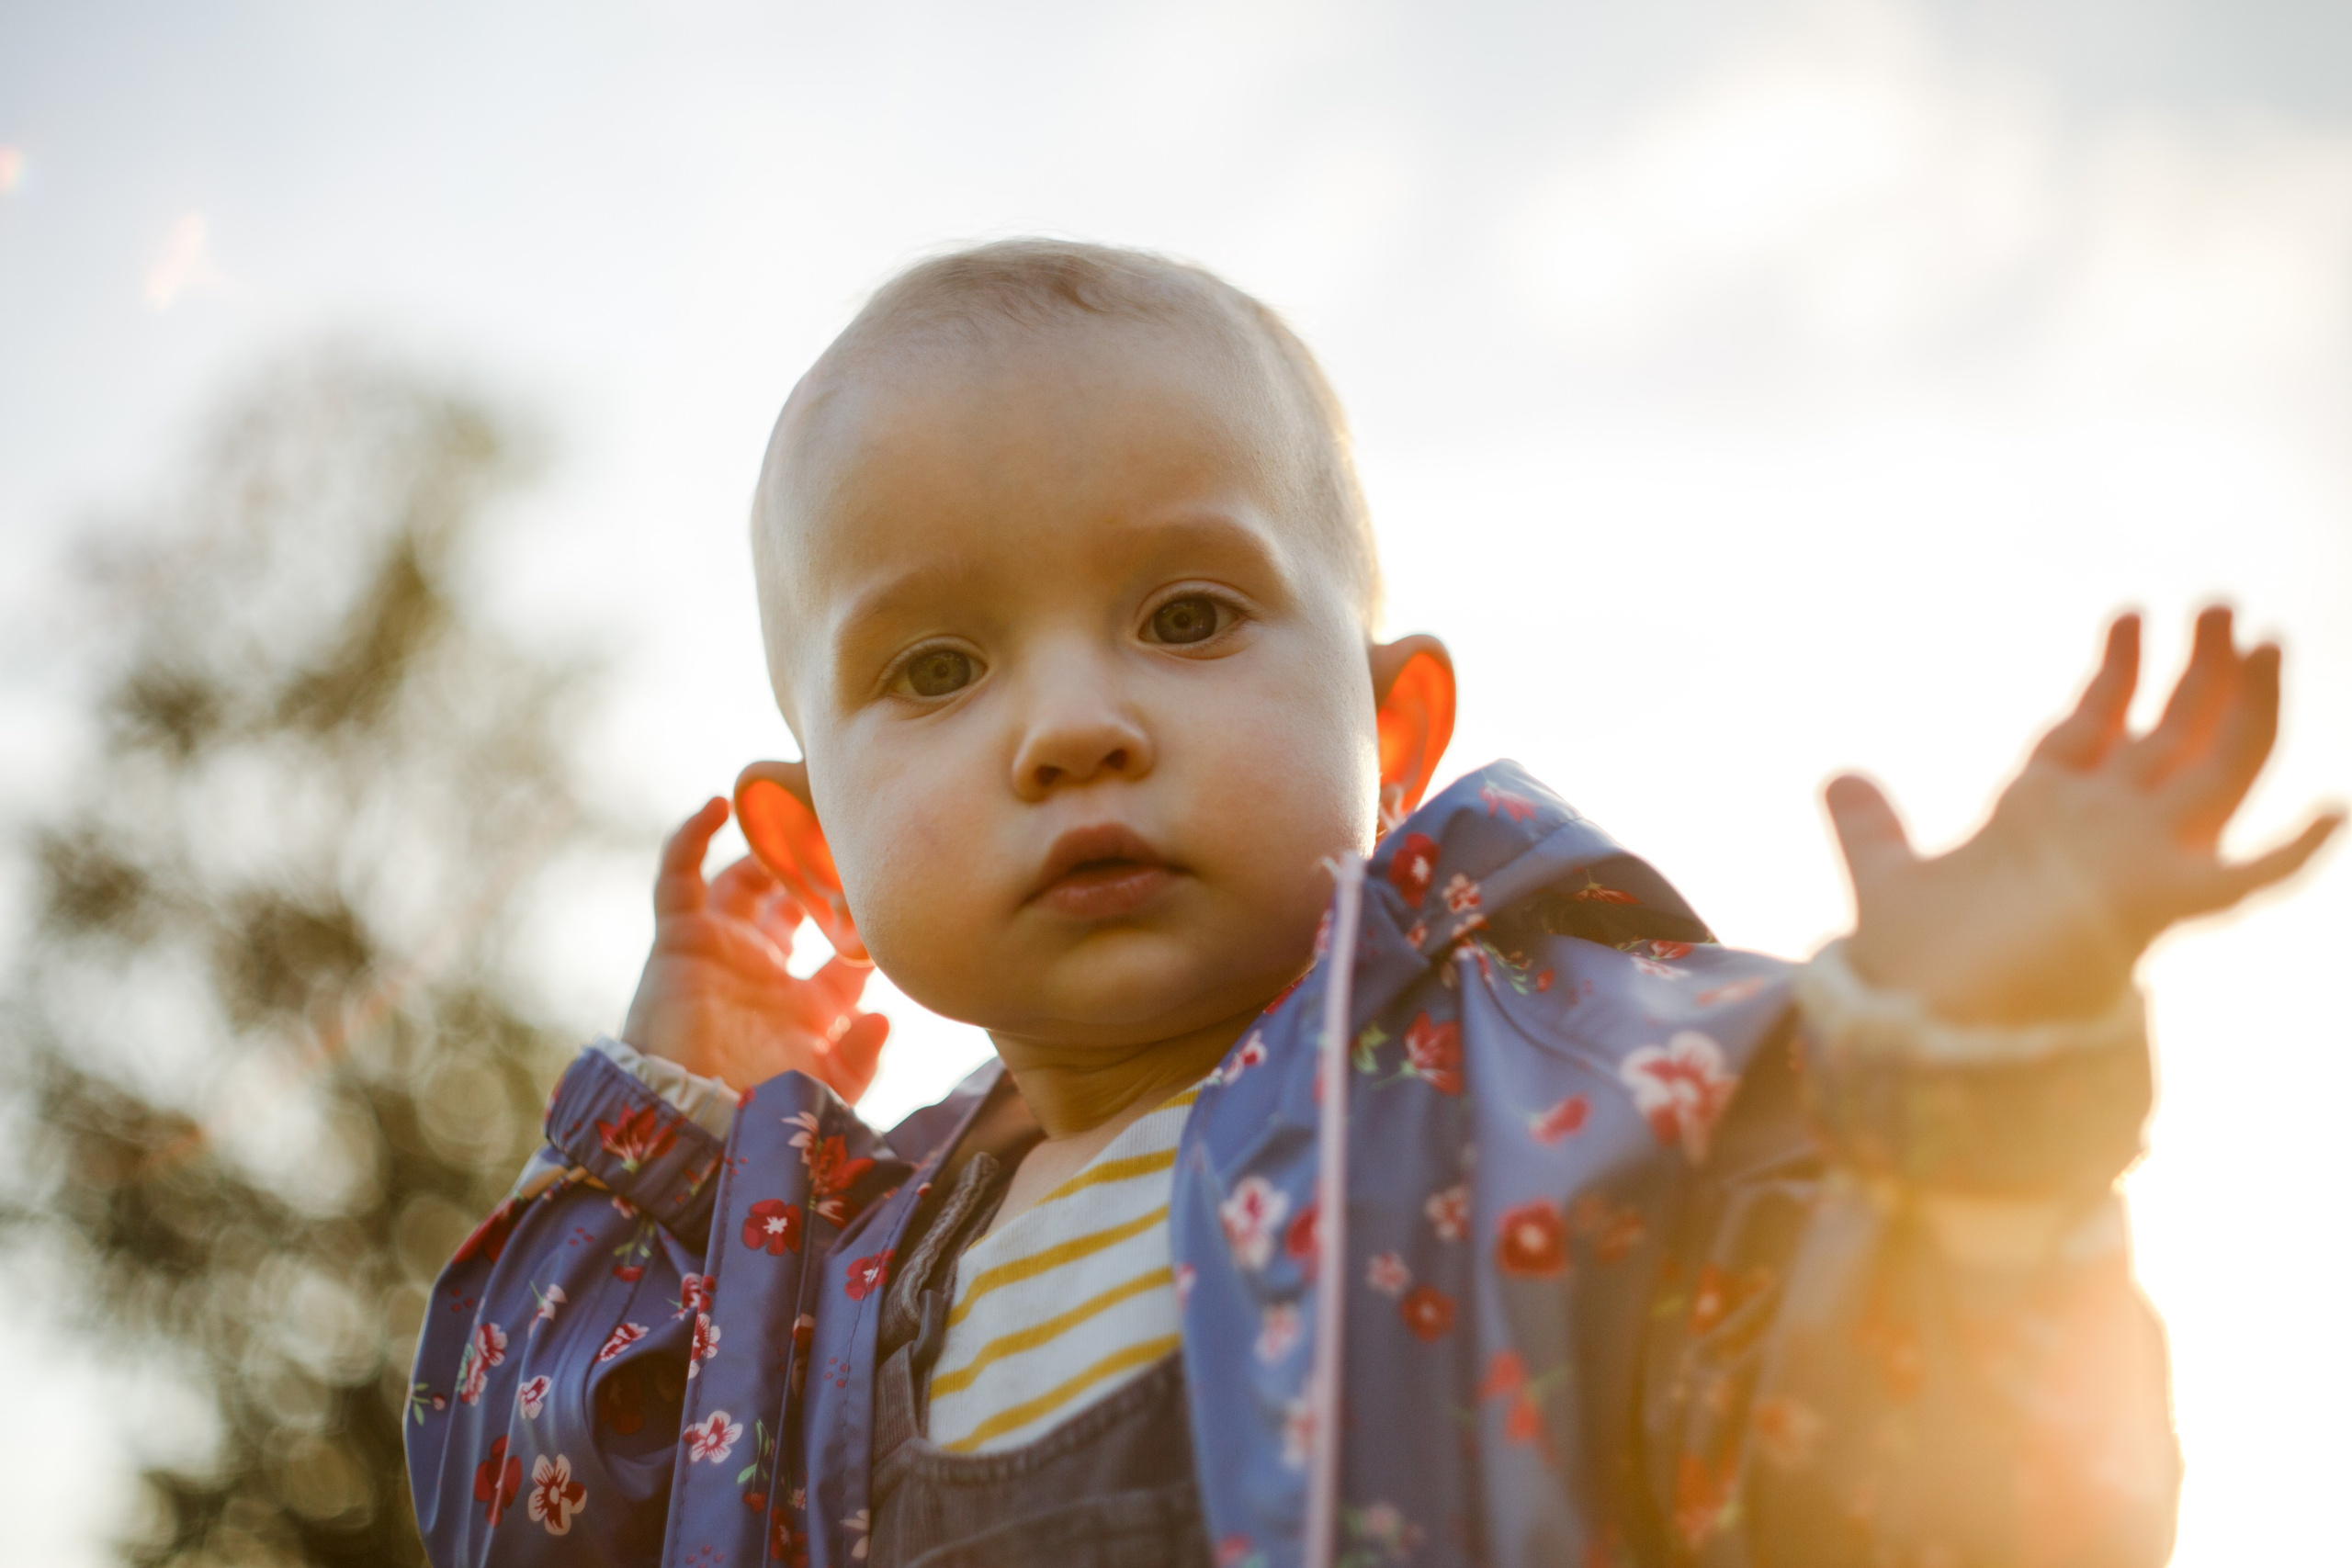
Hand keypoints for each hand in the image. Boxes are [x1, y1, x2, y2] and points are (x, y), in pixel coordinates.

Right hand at [620, 798, 889, 1099]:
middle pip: (793, 904)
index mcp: (809, 1008)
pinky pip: (680, 876)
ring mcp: (722, 952)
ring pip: (743, 882)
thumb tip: (887, 1017)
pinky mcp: (679, 939)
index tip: (886, 891)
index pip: (845, 952)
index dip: (866, 925)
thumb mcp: (828, 1091)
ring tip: (790, 806)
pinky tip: (718, 804)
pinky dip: (692, 838)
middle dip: (815, 873)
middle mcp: (766, 973)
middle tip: (839, 834)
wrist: (690, 1124)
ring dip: (765, 846)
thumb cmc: (760, 1116)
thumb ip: (863, 1058)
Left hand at [1829, 608, 2341, 1024]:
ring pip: (2215, 770)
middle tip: (2218, 602)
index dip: (2116, 671)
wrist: (1920, 1030)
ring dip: (2245, 706)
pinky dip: (2292, 851)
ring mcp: (2139, 863)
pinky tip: (2333, 810)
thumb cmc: (1912, 969)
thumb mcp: (1884, 876)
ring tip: (2265, 637)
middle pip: (2169, 732)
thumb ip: (1870, 826)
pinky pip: (2245, 879)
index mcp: (2045, 818)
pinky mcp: (2160, 905)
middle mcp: (2102, 832)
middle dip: (2197, 668)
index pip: (2096, 727)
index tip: (2127, 612)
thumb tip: (1838, 778)